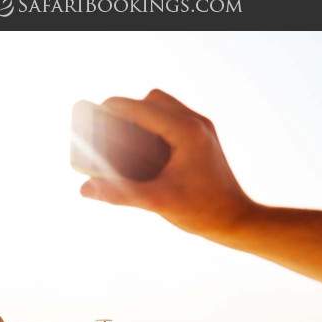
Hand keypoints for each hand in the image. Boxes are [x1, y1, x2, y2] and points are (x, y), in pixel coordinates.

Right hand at [80, 89, 254, 241]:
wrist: (237, 220)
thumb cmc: (201, 212)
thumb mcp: (157, 201)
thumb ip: (120, 194)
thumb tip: (84, 189)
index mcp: (185, 131)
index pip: (142, 106)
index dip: (113, 108)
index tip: (92, 117)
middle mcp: (196, 123)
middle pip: (152, 100)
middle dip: (127, 111)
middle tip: (106, 130)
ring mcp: (202, 129)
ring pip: (164, 107)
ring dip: (142, 116)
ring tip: (123, 139)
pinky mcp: (204, 138)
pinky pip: (174, 120)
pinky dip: (155, 126)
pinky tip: (143, 149)